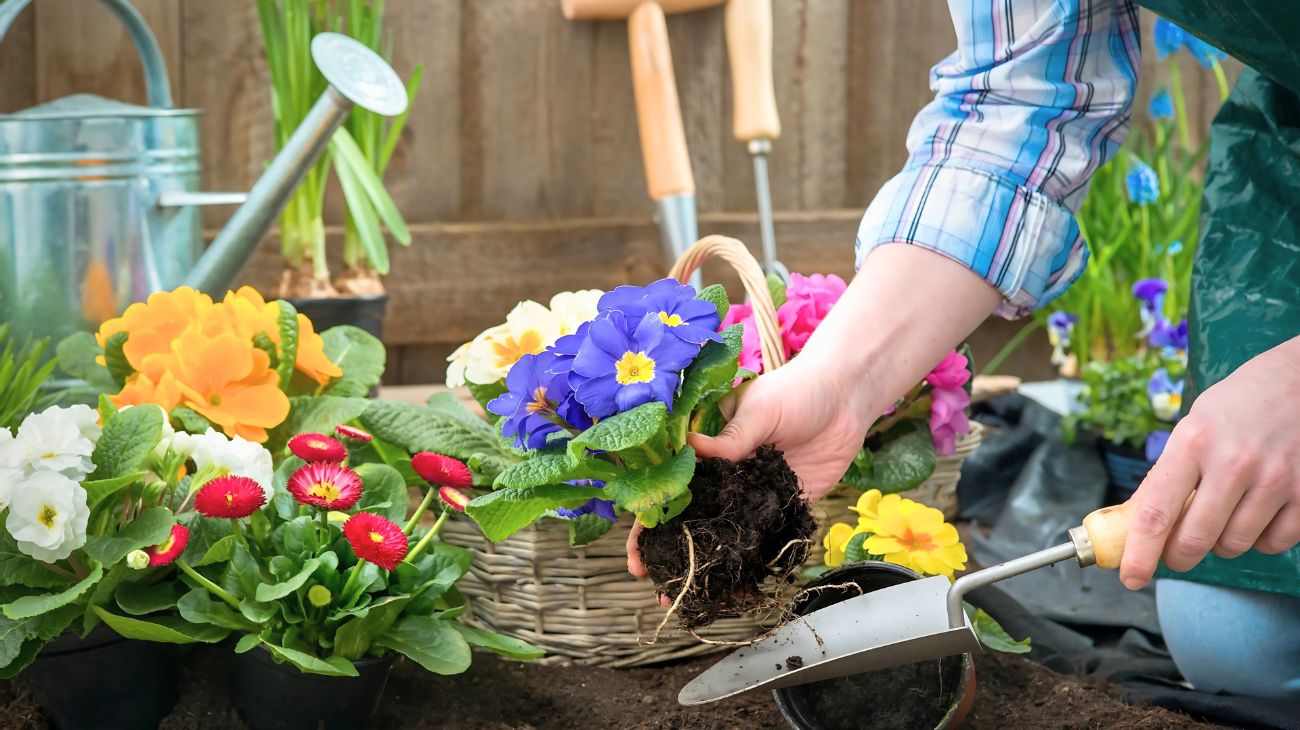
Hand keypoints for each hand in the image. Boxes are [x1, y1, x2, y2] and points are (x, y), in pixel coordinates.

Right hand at [627, 355, 876, 577]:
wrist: (847, 399)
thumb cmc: (796, 391)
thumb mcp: (759, 409)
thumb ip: (731, 436)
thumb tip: (690, 448)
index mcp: (707, 445)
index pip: (670, 482)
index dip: (649, 513)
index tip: (636, 545)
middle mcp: (724, 474)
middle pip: (688, 515)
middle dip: (667, 548)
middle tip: (649, 578)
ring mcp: (751, 493)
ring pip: (720, 533)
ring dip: (703, 562)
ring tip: (683, 594)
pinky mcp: (782, 506)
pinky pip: (762, 539)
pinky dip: (748, 562)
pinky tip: (734, 588)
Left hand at [1120, 337, 1299, 588]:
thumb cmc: (1239, 404)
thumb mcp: (1192, 427)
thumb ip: (1167, 474)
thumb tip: (1136, 521)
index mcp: (1193, 442)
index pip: (1156, 513)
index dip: (1139, 553)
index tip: (1130, 577)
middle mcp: (1233, 462)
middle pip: (1194, 540)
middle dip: (1178, 556)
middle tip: (1176, 553)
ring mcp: (1274, 479)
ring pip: (1234, 545)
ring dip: (1221, 543)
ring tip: (1225, 513)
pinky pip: (1274, 543)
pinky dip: (1261, 539)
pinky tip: (1258, 512)